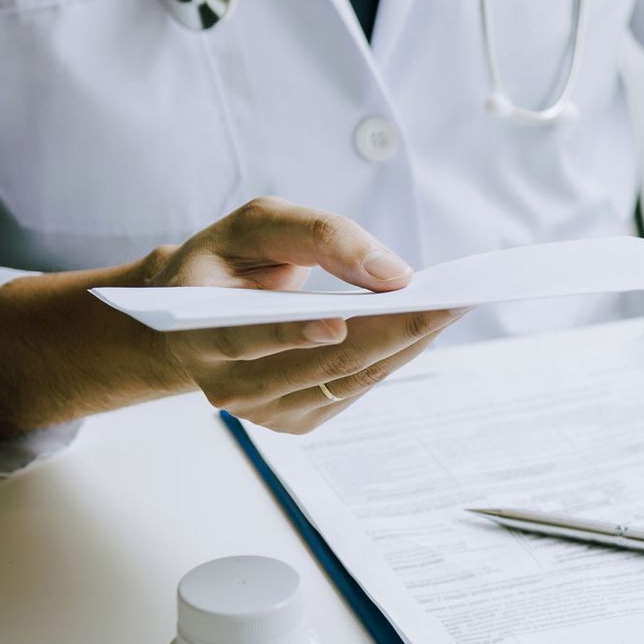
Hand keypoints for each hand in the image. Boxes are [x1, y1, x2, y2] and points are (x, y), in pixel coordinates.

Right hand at [148, 197, 467, 431]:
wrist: (203, 309)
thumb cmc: (230, 259)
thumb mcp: (260, 225)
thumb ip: (319, 236)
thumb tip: (390, 273)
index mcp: (194, 328)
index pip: (245, 337)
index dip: (293, 333)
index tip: (342, 319)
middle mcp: (223, 382)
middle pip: (320, 362)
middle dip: (389, 331)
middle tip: (446, 302)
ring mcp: (259, 409)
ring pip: (347, 379)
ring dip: (404, 345)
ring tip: (449, 310)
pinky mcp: (293, 418)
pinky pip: (354, 387)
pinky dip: (393, 357)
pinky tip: (423, 329)